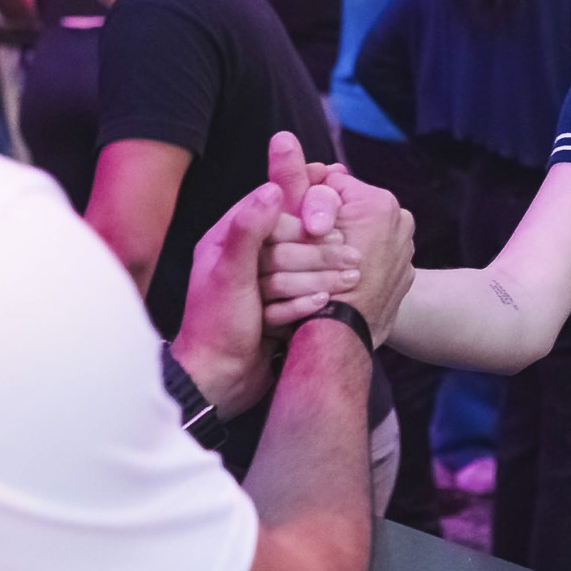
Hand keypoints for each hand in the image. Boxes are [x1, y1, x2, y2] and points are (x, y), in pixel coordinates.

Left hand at [173, 182, 341, 417]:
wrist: (215, 382)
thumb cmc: (216, 326)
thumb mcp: (229, 273)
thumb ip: (248, 230)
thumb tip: (273, 188)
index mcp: (226, 241)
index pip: (272, 216)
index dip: (301, 219)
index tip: (330, 227)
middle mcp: (242, 260)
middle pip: (290, 245)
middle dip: (320, 253)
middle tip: (354, 258)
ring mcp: (258, 287)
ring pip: (297, 273)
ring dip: (322, 277)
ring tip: (353, 279)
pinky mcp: (269, 311)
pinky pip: (295, 301)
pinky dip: (309, 303)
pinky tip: (327, 305)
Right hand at [260, 130, 414, 340]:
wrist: (340, 341)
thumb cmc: (314, 282)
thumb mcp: (298, 227)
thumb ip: (293, 180)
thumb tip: (283, 137)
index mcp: (377, 203)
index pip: (329, 183)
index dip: (303, 199)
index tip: (289, 219)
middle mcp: (399, 221)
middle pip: (346, 209)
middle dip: (323, 222)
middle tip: (301, 242)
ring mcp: (406, 250)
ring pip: (359, 235)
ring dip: (338, 244)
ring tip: (316, 264)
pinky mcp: (405, 276)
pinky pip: (374, 260)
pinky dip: (356, 265)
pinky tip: (336, 280)